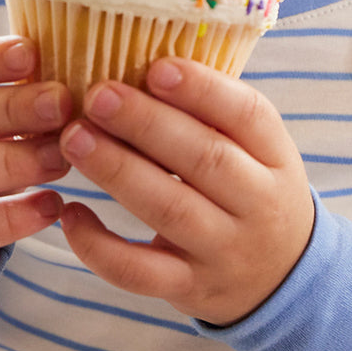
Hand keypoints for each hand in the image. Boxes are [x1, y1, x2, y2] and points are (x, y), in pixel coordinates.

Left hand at [57, 58, 314, 325]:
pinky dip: (99, 246)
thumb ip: (214, 116)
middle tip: (97, 95)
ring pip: (170, 211)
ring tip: (74, 138)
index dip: (202, 89)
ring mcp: (224, 251)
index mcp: (276, 158)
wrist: (282, 280)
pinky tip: (69, 213)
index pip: (248, 115)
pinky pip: (139, 272)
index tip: (156, 66)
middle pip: (205, 159)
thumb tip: (139, 62)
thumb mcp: (258, 153)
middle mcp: (258, 205)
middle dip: (147, 124)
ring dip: (118, 171)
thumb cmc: (252, 194)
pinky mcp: (189, 289)